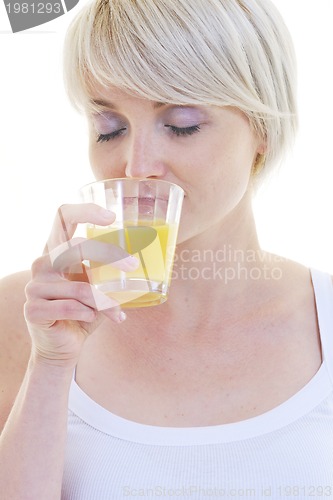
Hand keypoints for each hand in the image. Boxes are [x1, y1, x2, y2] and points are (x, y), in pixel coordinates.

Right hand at [24, 203, 137, 368]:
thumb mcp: (98, 287)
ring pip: (80, 287)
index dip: (85, 211)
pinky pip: (71, 307)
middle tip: (132, 266)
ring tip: (116, 313)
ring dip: (104, 302)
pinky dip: (88, 314)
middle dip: (109, 255)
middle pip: (76, 246)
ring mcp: (34, 285)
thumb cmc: (84, 311)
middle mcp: (43, 263)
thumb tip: (141, 260)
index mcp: (58, 251)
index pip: (63, 217)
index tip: (111, 217)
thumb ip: (108, 271)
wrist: (64, 346)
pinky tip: (91, 319)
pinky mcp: (33, 309)